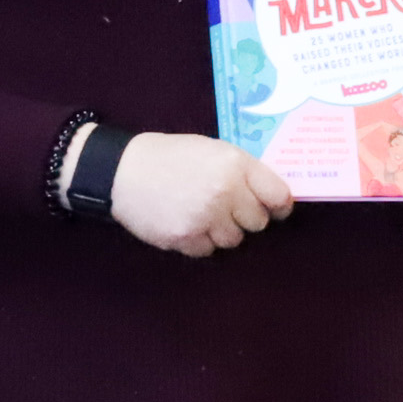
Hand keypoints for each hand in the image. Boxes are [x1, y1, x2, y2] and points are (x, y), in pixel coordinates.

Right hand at [110, 131, 294, 258]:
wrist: (123, 170)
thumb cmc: (172, 157)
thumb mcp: (214, 150)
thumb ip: (244, 171)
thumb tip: (274, 196)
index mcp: (236, 165)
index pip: (279, 196)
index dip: (280, 206)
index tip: (276, 209)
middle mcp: (225, 192)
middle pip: (258, 223)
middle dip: (246, 217)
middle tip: (227, 208)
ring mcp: (204, 217)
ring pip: (234, 240)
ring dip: (223, 231)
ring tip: (203, 214)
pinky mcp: (184, 237)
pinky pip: (208, 250)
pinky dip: (200, 242)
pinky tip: (186, 223)